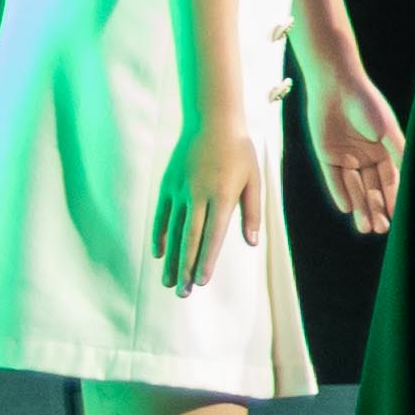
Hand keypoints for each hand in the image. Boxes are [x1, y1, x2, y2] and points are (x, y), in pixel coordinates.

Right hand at [150, 117, 267, 295]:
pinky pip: (162, 216)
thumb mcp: (254, 179)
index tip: (202, 281)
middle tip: (183, 293)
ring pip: (174, 231)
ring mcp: (180, 191)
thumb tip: (251, 242)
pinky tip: (160, 254)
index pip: (214, 235)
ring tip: (169, 283)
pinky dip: (160, 236)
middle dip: (187, 268)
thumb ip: (252, 212)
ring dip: (172, 259)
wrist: (212, 121)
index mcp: (222, 195)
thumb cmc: (239, 151)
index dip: (207, 259)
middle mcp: (198, 195)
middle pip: (191, 239)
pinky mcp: (167, 186)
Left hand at [307, 62, 405, 235]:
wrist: (337, 85)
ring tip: (366, 228)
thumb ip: (398, 153)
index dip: (395, 198)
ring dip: (360, 207)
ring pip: (355, 188)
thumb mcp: (387, 130)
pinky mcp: (327, 155)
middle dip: (377, 209)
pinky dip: (340, 193)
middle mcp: (366, 156)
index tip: (399, 216)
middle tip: (382, 230)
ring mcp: (346, 157)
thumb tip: (410, 177)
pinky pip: (334, 179)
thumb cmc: (367, 103)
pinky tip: (347, 208)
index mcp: (385, 150)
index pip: (391, 180)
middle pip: (373, 188)